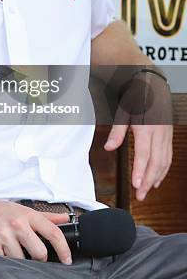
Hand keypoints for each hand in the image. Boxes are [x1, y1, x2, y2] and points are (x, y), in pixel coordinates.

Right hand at [0, 195, 71, 263]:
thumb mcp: (19, 208)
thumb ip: (43, 216)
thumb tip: (65, 218)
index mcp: (26, 214)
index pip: (53, 231)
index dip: (64, 248)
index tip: (67, 259)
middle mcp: (17, 223)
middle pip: (40, 252)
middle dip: (39, 258)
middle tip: (30, 252)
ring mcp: (4, 235)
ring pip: (23, 260)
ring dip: (19, 258)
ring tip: (9, 247)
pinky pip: (5, 261)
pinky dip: (3, 258)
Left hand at [104, 72, 172, 199]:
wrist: (152, 84)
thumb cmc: (136, 96)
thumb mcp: (123, 112)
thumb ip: (117, 132)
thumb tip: (109, 148)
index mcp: (147, 127)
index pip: (144, 154)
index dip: (140, 171)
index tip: (136, 185)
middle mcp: (159, 132)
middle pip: (156, 162)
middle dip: (148, 180)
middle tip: (139, 195)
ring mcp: (166, 134)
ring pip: (165, 161)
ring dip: (157, 177)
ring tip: (146, 190)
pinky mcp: (168, 135)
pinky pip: (168, 155)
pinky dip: (164, 169)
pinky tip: (157, 178)